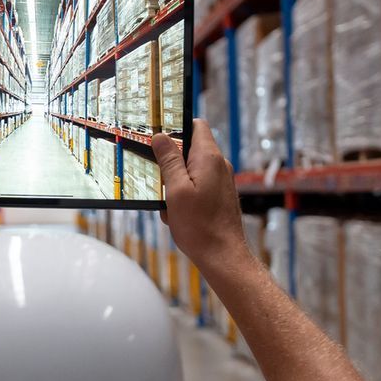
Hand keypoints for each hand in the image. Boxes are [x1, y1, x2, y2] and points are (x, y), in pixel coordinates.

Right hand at [150, 120, 246, 277]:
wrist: (223, 256)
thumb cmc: (200, 227)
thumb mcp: (176, 191)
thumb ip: (169, 161)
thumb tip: (161, 137)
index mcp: (209, 158)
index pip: (196, 125)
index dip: (177, 126)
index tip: (159, 134)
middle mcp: (218, 166)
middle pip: (190, 148)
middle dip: (171, 161)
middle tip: (157, 176)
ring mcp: (221, 181)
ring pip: (191, 170)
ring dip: (175, 183)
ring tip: (168, 203)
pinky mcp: (219, 195)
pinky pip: (196, 186)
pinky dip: (183, 196)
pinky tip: (176, 214)